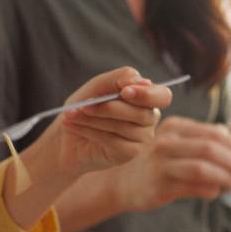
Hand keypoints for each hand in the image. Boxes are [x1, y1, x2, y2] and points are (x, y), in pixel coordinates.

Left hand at [46, 67, 172, 175]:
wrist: (68, 135)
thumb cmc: (85, 106)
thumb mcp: (98, 86)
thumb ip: (119, 78)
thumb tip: (142, 81)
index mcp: (146, 98)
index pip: (162, 96)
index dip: (147, 94)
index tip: (124, 91)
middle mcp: (149, 118)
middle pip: (141, 113)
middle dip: (110, 108)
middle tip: (85, 105)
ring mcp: (142, 138)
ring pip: (124, 127)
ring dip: (94, 119)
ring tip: (72, 114)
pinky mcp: (130, 153)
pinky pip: (114, 141)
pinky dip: (91, 132)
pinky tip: (77, 127)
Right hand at [112, 117, 230, 210]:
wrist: (124, 183)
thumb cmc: (159, 165)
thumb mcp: (181, 147)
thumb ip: (207, 144)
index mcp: (176, 127)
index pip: (215, 133)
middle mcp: (167, 140)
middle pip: (211, 148)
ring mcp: (161, 162)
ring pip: (203, 167)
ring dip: (227, 176)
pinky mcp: (159, 183)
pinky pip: (191, 186)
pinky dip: (210, 189)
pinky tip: (217, 192)